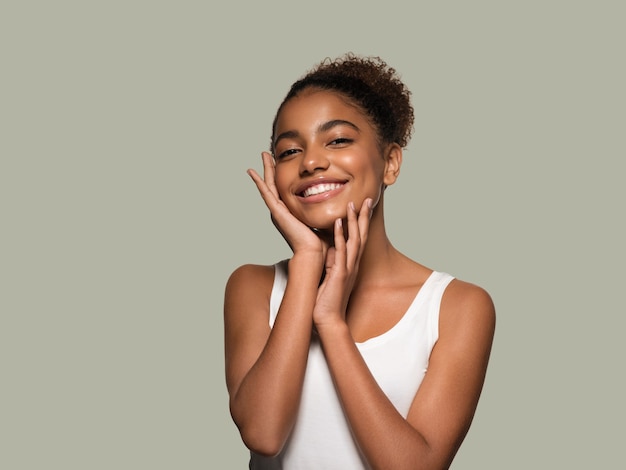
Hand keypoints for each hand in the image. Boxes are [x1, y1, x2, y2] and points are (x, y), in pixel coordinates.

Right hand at [247, 152, 327, 257]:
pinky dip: (258, 182)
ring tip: (263, 155)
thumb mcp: (320, 220)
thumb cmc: (319, 243)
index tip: (281, 162)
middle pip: (274, 184)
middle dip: (271, 168)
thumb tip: (335, 201)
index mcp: (290, 213)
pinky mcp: (276, 212)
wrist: (313, 254)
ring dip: (265, 169)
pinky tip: (252, 172)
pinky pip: (266, 193)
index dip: (282, 175)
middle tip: (267, 154)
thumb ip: (324, 210)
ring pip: (269, 185)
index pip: (284, 189)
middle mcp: (281, 211)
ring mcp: (277, 211)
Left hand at [313, 198, 372, 326]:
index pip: (359, 239)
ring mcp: (348, 269)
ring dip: (354, 222)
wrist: (328, 320)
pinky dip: (341, 236)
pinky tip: (339, 223)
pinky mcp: (340, 274)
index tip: (362, 206)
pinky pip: (341, 252)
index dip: (361, 222)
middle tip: (366, 199)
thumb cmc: (327, 300)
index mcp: (351, 264)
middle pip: (361, 236)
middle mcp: (353, 264)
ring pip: (354, 241)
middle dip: (363, 217)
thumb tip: (329, 248)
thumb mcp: (331, 276)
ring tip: (352, 204)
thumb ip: (333, 262)